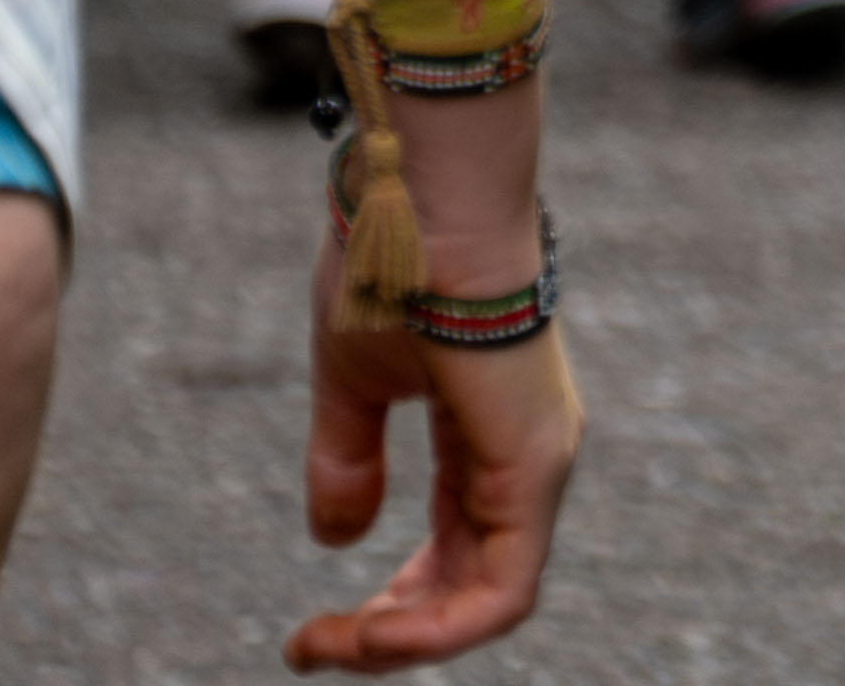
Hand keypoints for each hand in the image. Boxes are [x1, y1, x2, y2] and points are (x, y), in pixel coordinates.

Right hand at [290, 243, 579, 669]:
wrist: (421, 203)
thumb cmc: (390, 269)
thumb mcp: (354, 381)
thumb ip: (348, 459)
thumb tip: (336, 539)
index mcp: (487, 435)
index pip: (454, 548)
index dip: (389, 604)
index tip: (307, 631)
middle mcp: (525, 455)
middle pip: (471, 585)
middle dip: (393, 634)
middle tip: (312, 649)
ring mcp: (538, 462)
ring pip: (490, 600)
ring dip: (406, 641)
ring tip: (331, 648)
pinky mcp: (535, 466)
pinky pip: (504, 589)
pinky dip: (438, 627)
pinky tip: (372, 635)